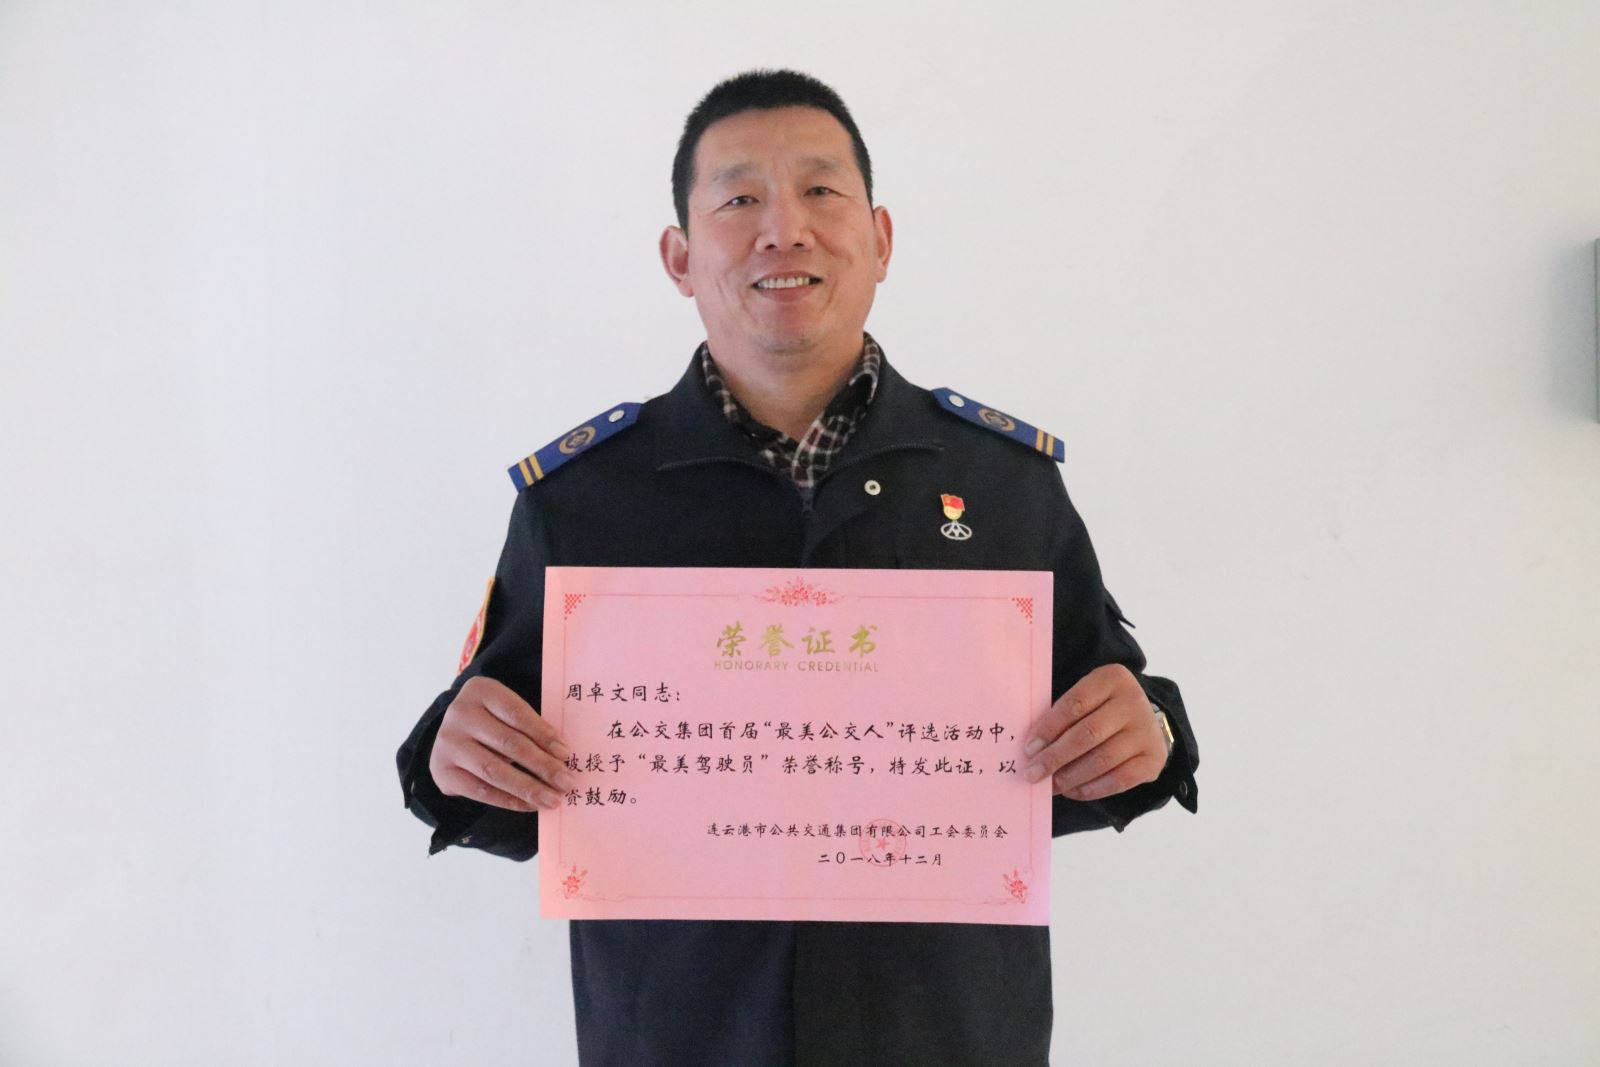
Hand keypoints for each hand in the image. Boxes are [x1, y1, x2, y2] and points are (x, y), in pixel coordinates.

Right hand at [429, 675, 576, 811]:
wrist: (453, 736)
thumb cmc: (493, 721)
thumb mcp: (507, 712)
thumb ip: (531, 727)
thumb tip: (562, 758)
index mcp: (481, 690)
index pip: (517, 713)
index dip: (543, 735)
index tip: (566, 754)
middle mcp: (460, 714)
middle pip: (508, 743)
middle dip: (542, 766)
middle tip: (566, 782)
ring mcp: (448, 743)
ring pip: (494, 770)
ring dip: (528, 788)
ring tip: (552, 799)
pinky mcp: (443, 771)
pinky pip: (481, 790)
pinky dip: (509, 800)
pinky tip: (530, 805)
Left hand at [1021, 664, 1167, 800]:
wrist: (1142, 720)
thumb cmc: (1100, 708)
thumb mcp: (1085, 698)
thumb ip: (1062, 715)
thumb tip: (1032, 750)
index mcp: (1112, 678)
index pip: (1075, 703)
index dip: (1049, 728)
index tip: (1028, 749)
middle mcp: (1133, 701)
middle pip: (1088, 734)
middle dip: (1055, 757)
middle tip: (1033, 774)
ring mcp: (1147, 731)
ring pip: (1103, 759)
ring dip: (1071, 777)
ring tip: (1051, 786)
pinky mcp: (1154, 759)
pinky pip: (1120, 779)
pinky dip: (1093, 789)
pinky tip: (1073, 791)